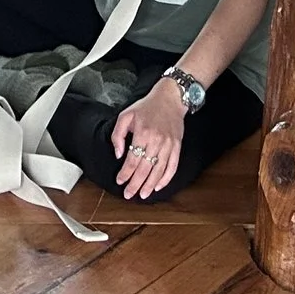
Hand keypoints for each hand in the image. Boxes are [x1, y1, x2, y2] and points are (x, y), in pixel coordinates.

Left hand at [109, 85, 186, 199]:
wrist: (170, 98)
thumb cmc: (146, 106)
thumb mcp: (125, 115)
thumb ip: (118, 135)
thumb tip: (118, 154)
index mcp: (142, 133)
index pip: (132, 160)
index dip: (125, 173)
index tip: (120, 181)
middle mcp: (157, 141)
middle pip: (145, 169)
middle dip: (135, 184)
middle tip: (128, 194)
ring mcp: (169, 145)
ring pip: (158, 171)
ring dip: (149, 185)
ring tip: (142, 195)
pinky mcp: (177, 146)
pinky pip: (172, 167)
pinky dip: (166, 179)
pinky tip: (158, 186)